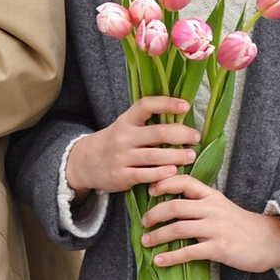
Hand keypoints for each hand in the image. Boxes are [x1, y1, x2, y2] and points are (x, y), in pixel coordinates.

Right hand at [63, 98, 198, 201]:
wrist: (84, 163)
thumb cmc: (113, 143)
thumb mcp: (124, 126)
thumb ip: (145, 123)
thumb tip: (180, 117)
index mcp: (125, 121)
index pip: (145, 105)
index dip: (166, 103)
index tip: (185, 105)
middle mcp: (123, 137)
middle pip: (158, 133)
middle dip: (182, 134)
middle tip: (195, 137)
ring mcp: (121, 157)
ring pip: (155, 156)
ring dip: (177, 156)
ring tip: (191, 155)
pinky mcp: (121, 176)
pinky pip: (146, 175)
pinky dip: (162, 173)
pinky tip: (174, 171)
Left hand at [143, 181, 279, 273]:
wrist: (270, 241)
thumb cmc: (241, 225)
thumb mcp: (221, 206)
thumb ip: (199, 202)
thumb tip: (169, 203)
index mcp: (212, 196)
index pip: (184, 181)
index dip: (164, 183)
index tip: (150, 191)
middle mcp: (212, 209)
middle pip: (175, 205)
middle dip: (154, 214)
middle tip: (143, 222)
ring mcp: (216, 228)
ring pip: (178, 228)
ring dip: (157, 236)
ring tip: (145, 242)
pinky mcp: (219, 248)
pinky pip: (189, 252)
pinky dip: (170, 257)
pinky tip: (158, 261)